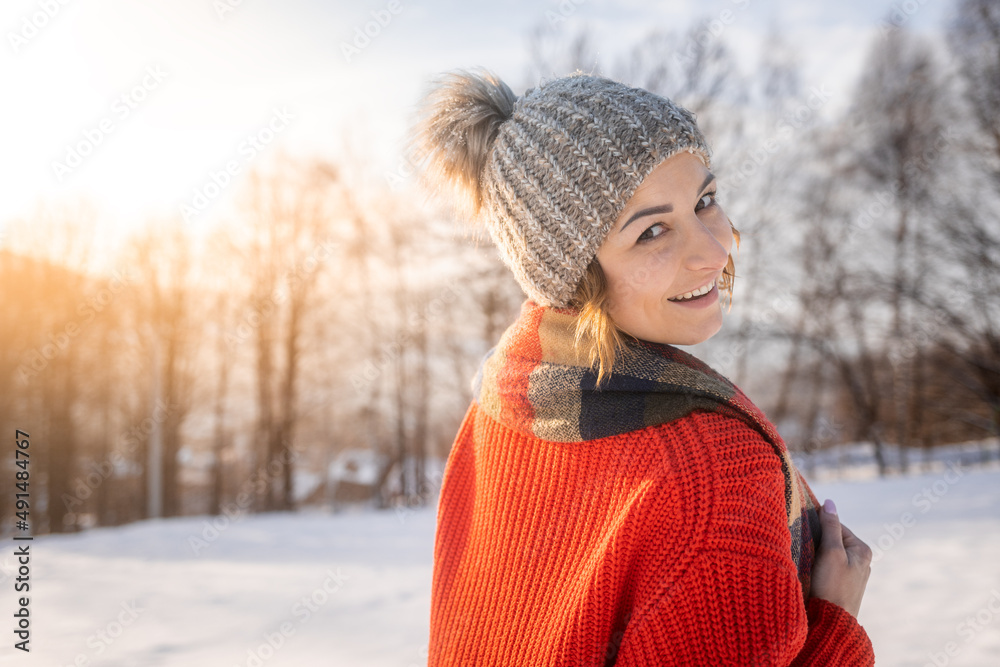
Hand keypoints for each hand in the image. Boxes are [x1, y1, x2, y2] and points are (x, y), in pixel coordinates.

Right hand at [808, 499, 871, 618]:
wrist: (831, 623)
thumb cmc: (832, 586)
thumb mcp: (831, 552)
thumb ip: (830, 526)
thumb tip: (830, 502)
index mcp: (863, 550)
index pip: (837, 526)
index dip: (819, 525)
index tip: (804, 529)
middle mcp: (861, 561)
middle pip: (833, 540)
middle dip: (818, 540)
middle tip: (803, 545)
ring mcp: (852, 574)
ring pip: (829, 554)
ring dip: (816, 554)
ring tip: (806, 559)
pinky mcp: (841, 585)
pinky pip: (828, 567)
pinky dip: (817, 566)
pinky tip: (809, 571)